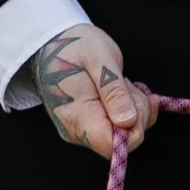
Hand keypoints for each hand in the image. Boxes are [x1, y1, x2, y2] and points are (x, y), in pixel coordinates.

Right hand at [34, 26, 154, 155]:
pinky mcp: (88, 126)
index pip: (111, 145)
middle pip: (121, 142)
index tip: (137, 101)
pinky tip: (127, 91)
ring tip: (122, 83)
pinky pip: (118, 128)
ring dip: (134, 109)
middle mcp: (77, 130)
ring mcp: (81, 130)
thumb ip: (113, 91)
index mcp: (77, 114)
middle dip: (137, 114)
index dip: (133, 129)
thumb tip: (127, 121)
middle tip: (128, 84)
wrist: (52, 44)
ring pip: (123, 134)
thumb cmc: (73, 46)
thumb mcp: (99, 59)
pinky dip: (131, 110)